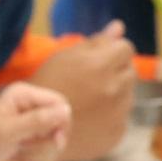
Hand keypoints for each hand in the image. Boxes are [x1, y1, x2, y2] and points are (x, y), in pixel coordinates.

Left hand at [0, 82, 71, 160]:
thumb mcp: (8, 132)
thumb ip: (38, 121)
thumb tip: (66, 110)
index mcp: (23, 95)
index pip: (60, 103)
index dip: (60, 122)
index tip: (52, 137)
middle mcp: (28, 108)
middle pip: (61, 124)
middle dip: (48, 142)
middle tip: (27, 147)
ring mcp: (29, 128)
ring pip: (54, 142)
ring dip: (39, 154)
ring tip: (18, 156)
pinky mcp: (28, 146)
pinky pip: (46, 154)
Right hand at [27, 21, 135, 160]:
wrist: (31, 130)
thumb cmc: (42, 88)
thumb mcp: (61, 58)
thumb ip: (94, 43)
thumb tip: (119, 26)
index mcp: (100, 66)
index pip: (126, 48)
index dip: (112, 52)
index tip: (97, 60)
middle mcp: (115, 89)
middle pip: (130, 71)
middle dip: (116, 72)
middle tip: (90, 82)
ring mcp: (118, 114)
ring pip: (128, 95)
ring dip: (115, 95)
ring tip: (88, 102)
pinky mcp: (116, 134)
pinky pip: (122, 118)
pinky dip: (110, 117)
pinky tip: (89, 119)